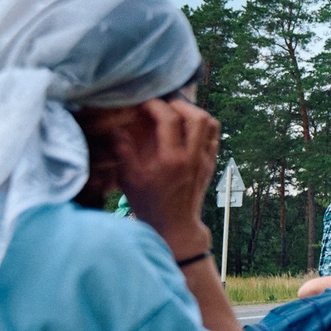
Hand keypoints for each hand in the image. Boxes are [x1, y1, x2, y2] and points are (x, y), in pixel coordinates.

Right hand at [110, 97, 219, 257]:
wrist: (176, 225)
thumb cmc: (149, 203)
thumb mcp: (129, 178)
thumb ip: (123, 150)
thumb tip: (116, 127)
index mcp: (172, 160)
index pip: (170, 120)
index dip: (155, 105)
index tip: (142, 104)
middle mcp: (193, 157)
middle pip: (198, 116)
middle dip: (178, 104)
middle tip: (162, 107)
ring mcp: (206, 160)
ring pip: (211, 123)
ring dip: (193, 112)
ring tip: (175, 114)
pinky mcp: (211, 163)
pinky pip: (213, 135)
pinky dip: (202, 125)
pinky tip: (185, 128)